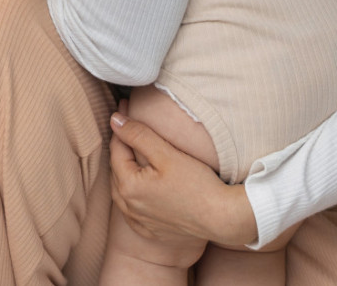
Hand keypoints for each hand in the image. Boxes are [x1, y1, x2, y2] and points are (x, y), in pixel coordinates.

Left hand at [109, 104, 258, 248]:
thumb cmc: (196, 184)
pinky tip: (139, 185)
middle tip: (128, 124)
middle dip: (121, 146)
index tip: (123, 106)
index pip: (117, 148)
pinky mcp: (149, 230)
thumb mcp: (166, 154)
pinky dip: (132, 194)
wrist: (221, 217)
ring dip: (124, 170)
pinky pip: (132, 209)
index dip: (121, 126)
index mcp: (128, 186)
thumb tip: (114, 120)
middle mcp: (128, 206)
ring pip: (122, 190)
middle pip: (117, 169)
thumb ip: (138, 135)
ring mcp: (138, 221)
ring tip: (131, 151)